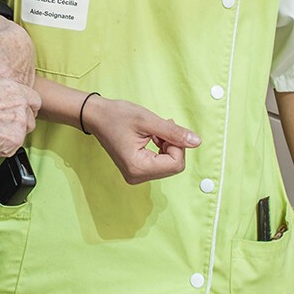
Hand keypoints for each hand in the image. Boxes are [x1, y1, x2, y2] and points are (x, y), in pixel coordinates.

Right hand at [0, 77, 40, 159]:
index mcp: (12, 88)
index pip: (33, 99)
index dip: (26, 106)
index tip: (20, 112)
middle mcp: (20, 104)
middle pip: (30, 117)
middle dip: (20, 123)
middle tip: (4, 126)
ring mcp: (19, 123)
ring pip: (23, 133)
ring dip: (11, 136)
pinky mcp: (15, 140)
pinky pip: (13, 148)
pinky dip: (2, 148)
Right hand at [87, 96, 201, 183]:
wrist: (96, 116)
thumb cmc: (117, 116)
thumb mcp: (148, 121)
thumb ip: (174, 133)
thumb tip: (197, 142)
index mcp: (138, 167)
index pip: (176, 164)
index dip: (178, 145)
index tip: (167, 127)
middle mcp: (137, 177)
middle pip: (173, 167)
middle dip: (173, 146)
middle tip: (161, 127)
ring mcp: (136, 176)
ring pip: (168, 165)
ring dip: (167, 146)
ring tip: (154, 131)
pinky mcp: (136, 171)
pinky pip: (160, 164)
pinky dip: (161, 150)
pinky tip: (152, 137)